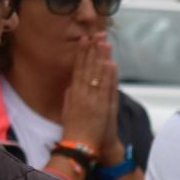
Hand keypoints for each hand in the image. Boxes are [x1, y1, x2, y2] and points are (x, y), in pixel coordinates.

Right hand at [60, 34, 119, 159]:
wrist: (80, 146)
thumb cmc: (74, 128)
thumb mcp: (68, 108)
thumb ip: (70, 94)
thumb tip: (72, 83)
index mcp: (73, 92)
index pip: (78, 67)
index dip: (82, 52)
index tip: (85, 39)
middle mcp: (82, 93)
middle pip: (88, 67)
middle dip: (92, 50)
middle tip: (96, 34)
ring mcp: (93, 99)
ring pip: (98, 74)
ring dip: (101, 57)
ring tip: (104, 42)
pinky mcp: (103, 107)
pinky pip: (107, 88)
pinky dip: (109, 76)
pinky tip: (111, 64)